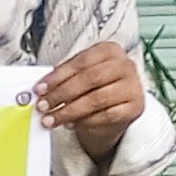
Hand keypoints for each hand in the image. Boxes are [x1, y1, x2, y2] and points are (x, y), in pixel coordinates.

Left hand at [34, 41, 143, 159]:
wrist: (114, 111)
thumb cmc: (94, 89)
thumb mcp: (79, 77)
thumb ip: (63, 78)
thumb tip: (41, 89)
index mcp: (110, 50)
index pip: (82, 61)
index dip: (58, 76)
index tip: (41, 88)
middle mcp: (125, 65)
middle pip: (90, 78)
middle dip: (62, 94)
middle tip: (43, 105)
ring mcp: (133, 87)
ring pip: (97, 99)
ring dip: (69, 111)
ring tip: (51, 119)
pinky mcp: (134, 108)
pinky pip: (106, 116)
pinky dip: (84, 121)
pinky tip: (70, 124)